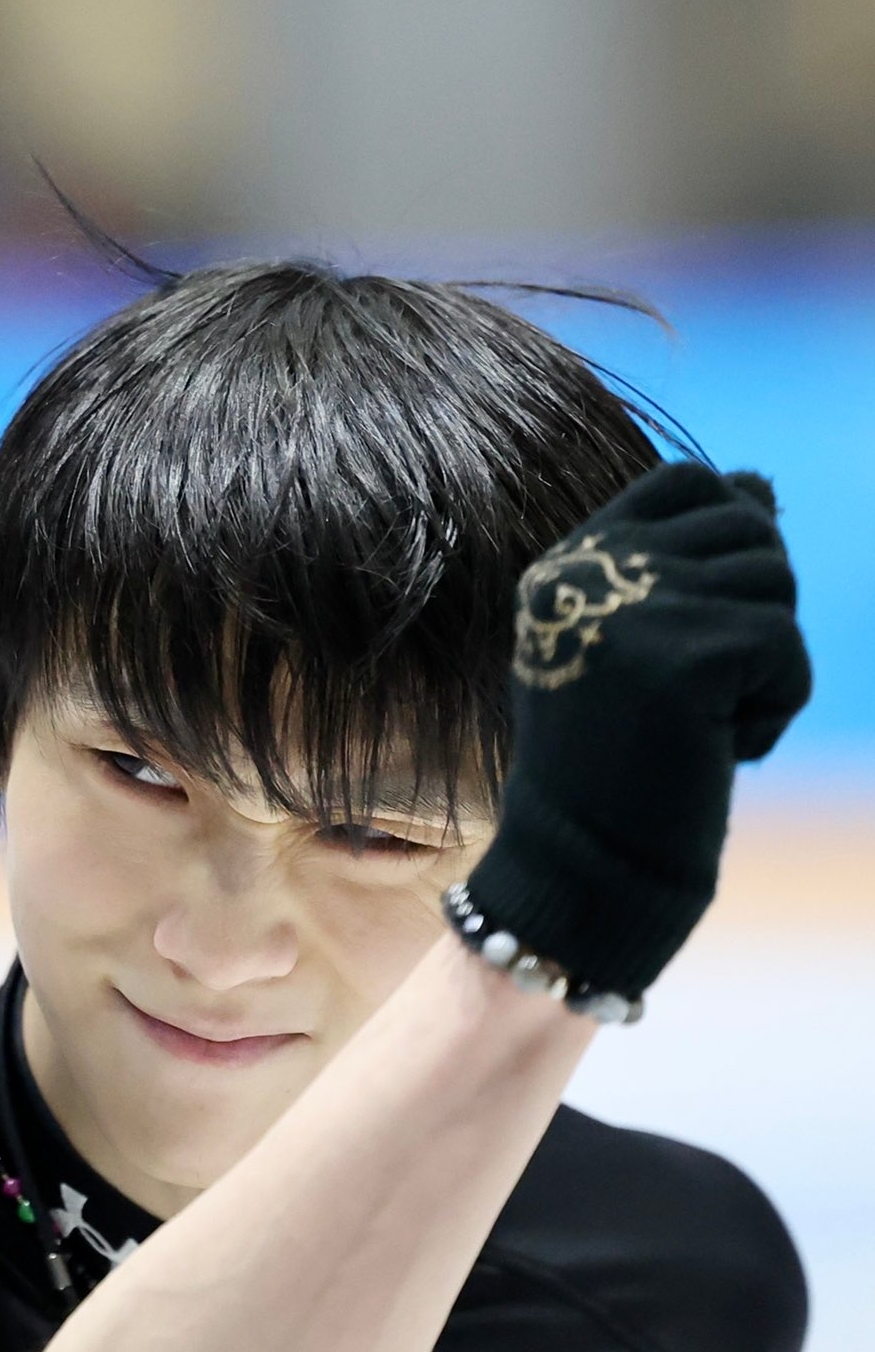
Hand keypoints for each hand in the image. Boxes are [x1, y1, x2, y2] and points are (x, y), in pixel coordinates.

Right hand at [461, 460, 812, 997]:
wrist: (585, 870)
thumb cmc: (617, 767)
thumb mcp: (641, 645)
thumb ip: (688, 562)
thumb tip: (759, 484)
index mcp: (565, 564)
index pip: (684, 481)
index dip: (733, 530)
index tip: (717, 617)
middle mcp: (586, 570)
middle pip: (743, 523)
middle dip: (762, 598)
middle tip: (722, 682)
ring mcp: (630, 608)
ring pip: (773, 579)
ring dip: (771, 658)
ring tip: (714, 719)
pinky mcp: (682, 656)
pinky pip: (786, 644)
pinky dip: (778, 704)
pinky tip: (727, 747)